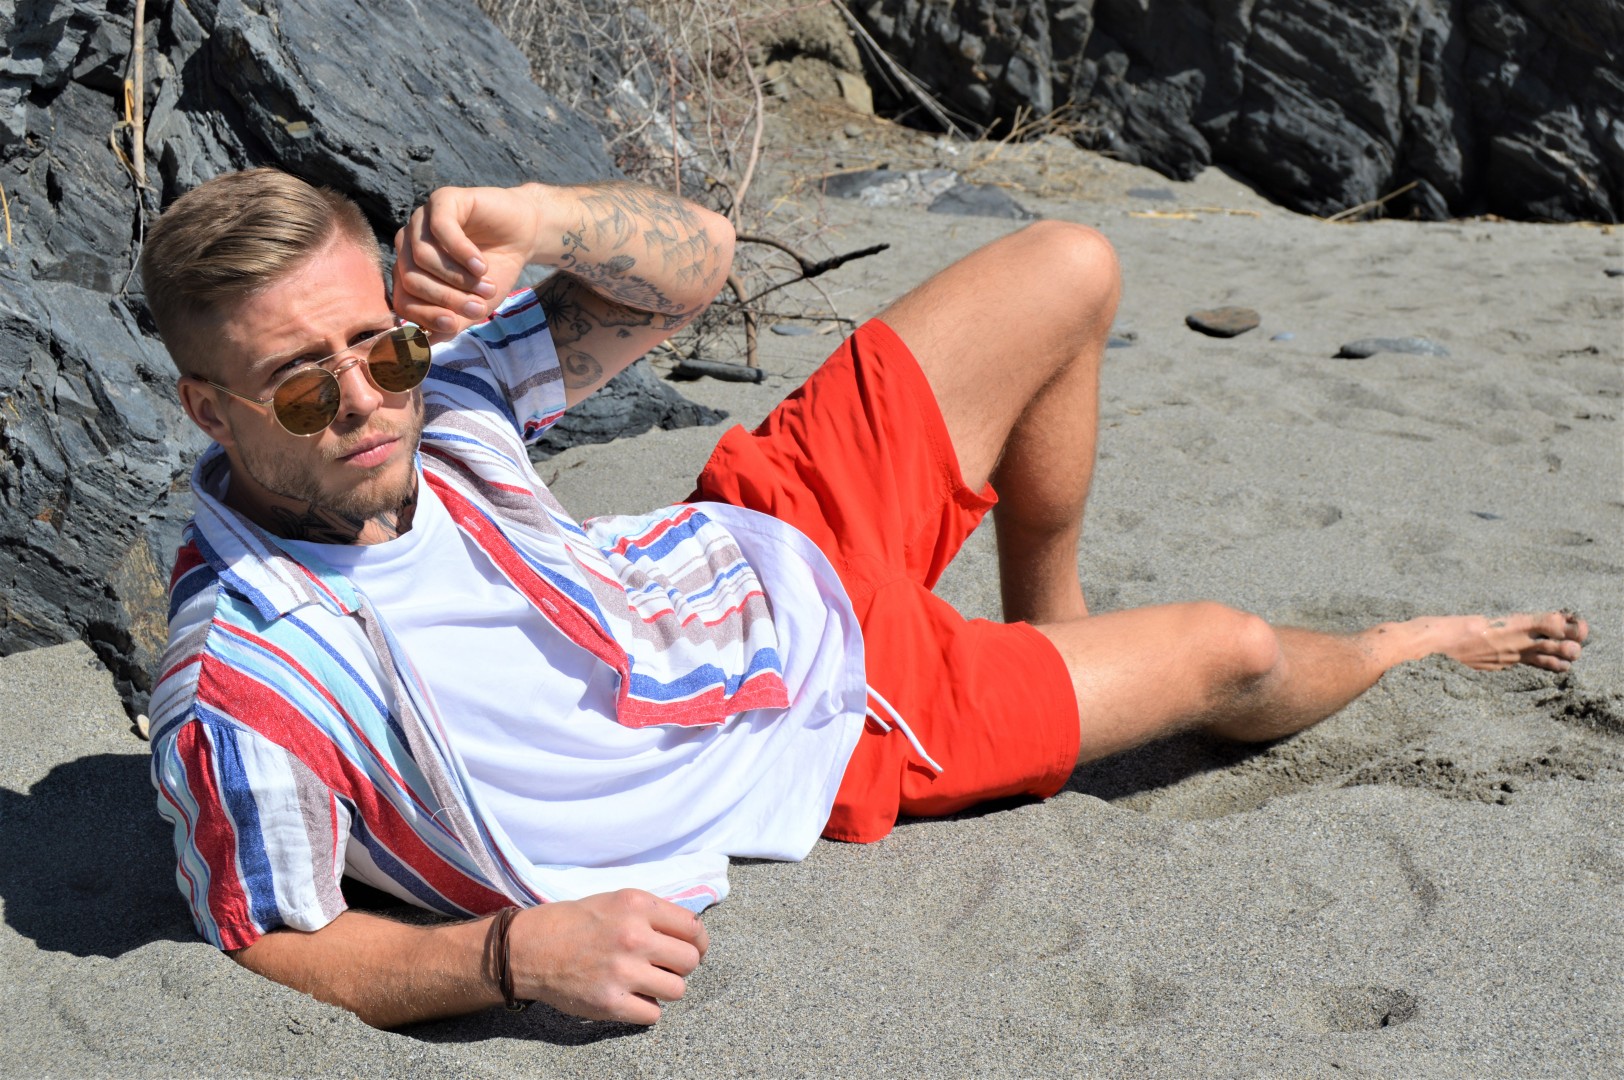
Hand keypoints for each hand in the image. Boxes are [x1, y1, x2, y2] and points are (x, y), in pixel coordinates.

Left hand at [392, 184, 548, 338]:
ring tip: (487, 285)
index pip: (403, 299)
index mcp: (410, 270)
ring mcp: (422, 220)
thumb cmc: (496, 270)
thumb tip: (424, 345)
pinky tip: (481, 265)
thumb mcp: (474, 305)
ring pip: (422, 256)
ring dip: (458, 277)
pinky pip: (440, 229)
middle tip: (478, 307)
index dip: (426, 316)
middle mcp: (409, 244)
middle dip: (446, 298)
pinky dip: (462, 253)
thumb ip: (451, 323)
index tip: (455, 324)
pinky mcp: (443, 200)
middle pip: (411, 278)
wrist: (524, 235)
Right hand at [513, 890, 709, 1023]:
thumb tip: (691, 935)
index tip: (693, 949)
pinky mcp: (610, 1002)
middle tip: (666, 967)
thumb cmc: (577, 923)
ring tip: (647, 982)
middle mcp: (633, 936)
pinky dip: (646, 1009)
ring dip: (666, 989)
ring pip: (677, 990)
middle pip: (690, 961)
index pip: (693, 927)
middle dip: (682, 966)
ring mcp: (622, 971)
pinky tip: (632, 997)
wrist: (531, 948)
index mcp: (637, 906)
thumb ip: (653, 914)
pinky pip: (653, 1014)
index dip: (698, 942)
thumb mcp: (617, 900)